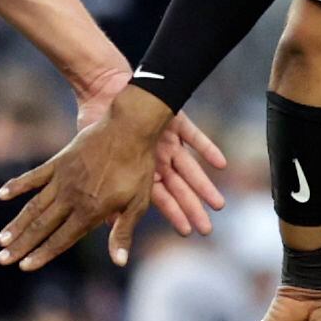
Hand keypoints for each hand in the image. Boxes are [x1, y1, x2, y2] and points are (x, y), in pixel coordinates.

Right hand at [0, 84, 175, 269]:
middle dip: (20, 245)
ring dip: (16, 224)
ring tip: (0, 239)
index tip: (24, 266)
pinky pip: (34, 177)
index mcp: (90, 211)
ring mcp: (62, 179)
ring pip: (34, 207)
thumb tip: (118, 262)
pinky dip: (17, 185)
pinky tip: (1, 194)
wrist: (129, 129)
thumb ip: (123, 233)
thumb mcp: (137, 204)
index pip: (61, 239)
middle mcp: (71, 198)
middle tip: (1, 260)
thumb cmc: (138, 169)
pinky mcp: (58, 162)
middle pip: (41, 227)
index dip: (42, 254)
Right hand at [65, 67, 226, 238]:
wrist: (103, 88)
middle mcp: (158, 158)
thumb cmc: (99, 125)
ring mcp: (169, 141)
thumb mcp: (99, 161)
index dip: (173, 213)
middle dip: (191, 208)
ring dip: (203, 185)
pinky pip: (195, 136)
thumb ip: (108, 188)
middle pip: (178, 187)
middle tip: (207, 229)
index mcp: (141, 169)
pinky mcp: (177, 121)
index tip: (186, 232)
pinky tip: (221, 164)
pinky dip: (207, 149)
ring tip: (218, 204)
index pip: (160, 198)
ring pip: (189, 167)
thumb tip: (108, 223)